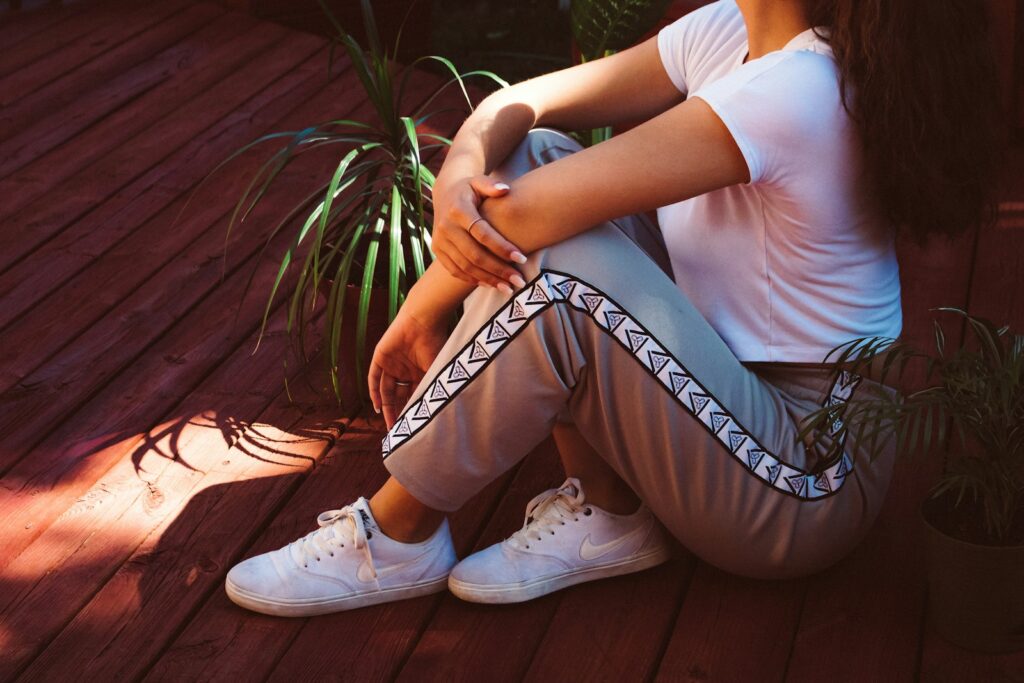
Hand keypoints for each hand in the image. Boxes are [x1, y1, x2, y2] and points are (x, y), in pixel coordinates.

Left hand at [368, 308, 450, 427]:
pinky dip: (374, 392)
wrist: (423, 320)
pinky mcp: (380, 357)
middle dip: (398, 413)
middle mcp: (405, 370)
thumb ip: (431, 388)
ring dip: (386, 406)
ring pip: (386, 389)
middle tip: (399, 430)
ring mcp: (392, 363)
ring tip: (389, 423)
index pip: (413, 396)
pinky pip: (374, 377)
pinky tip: (377, 406)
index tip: (413, 427)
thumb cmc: (436, 343)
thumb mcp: (436, 371)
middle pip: (398, 396)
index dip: (411, 411)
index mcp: (419, 372)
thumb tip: (434, 413)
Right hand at [431, 174, 527, 290]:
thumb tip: (504, 190)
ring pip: (465, 267)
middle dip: (498, 270)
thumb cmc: (470, 189)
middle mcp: (446, 227)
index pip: (482, 234)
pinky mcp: (437, 251)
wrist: (446, 193)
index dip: (502, 247)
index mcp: (458, 210)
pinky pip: (455, 270)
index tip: (521, 258)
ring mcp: (440, 241)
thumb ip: (491, 185)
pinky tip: (491, 284)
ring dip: (488, 279)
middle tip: (519, 280)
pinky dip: (473, 279)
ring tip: (509, 288)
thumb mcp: (479, 181)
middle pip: (474, 255)